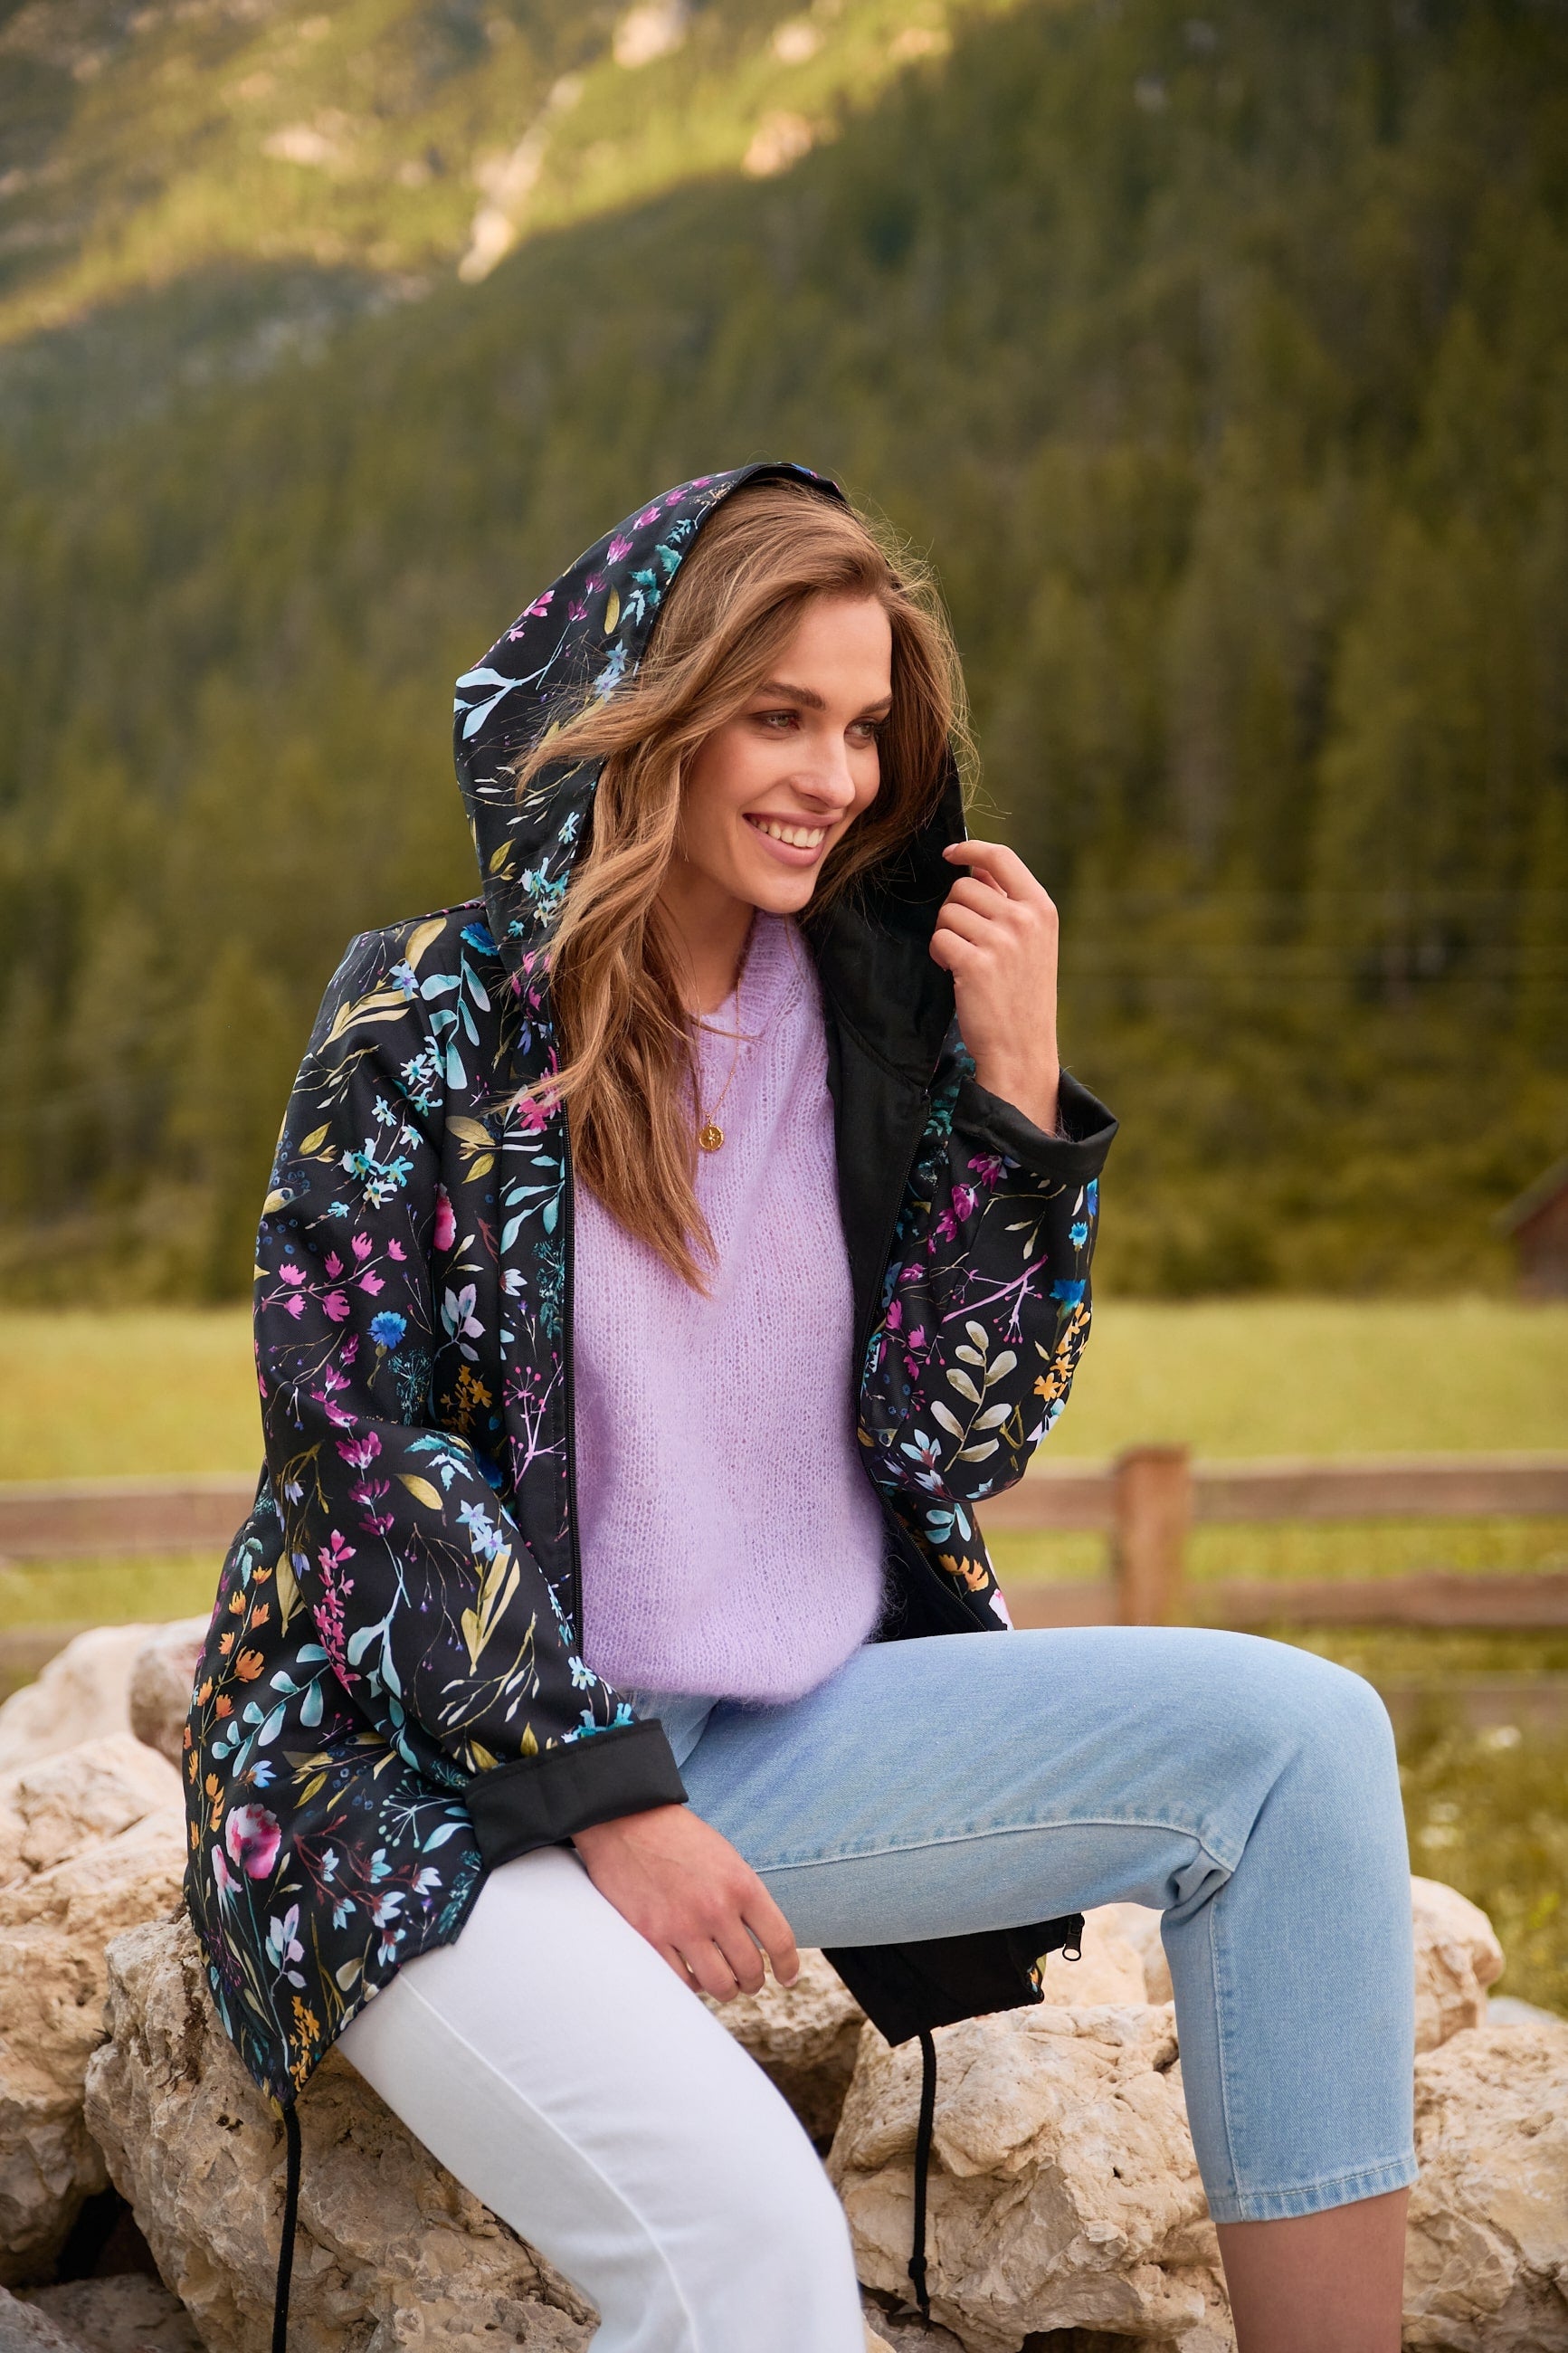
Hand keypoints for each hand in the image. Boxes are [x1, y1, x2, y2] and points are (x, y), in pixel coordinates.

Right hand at [573, 1805, 799, 2001]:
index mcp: (741, 1885)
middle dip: (753, 1982)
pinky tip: (692, 1975)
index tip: (787, 1977)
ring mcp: (682, 1926)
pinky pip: (681, 1981)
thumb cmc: (678, 1838)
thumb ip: (744, 1897)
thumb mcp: (726, 1858)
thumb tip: (762, 1938)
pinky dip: (691, 1984)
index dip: (788, 1966)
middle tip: (748, 1981)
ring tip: (723, 1983)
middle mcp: (716, 1909)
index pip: (780, 1940)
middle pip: (750, 1970)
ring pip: (719, 1985)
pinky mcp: (650, 1938)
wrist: (627, 1821)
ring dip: (725, 1989)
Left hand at [930, 840, 1060, 1132]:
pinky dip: (939, 956)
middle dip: (954, 912)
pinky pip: (939, 939)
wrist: (1022, 1048)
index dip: (970, 850)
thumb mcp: (1032, 942)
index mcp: (1041, 909)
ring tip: (965, 962)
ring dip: (946, 935)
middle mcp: (1024, 919)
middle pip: (963, 887)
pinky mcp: (976, 964)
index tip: (949, 854)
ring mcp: (1001, 941)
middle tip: (968, 943)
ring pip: (947, 913)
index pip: (1001, 858)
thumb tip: (972, 867)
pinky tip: (956, 975)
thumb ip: (1008, 904)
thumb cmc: (1021, 994)